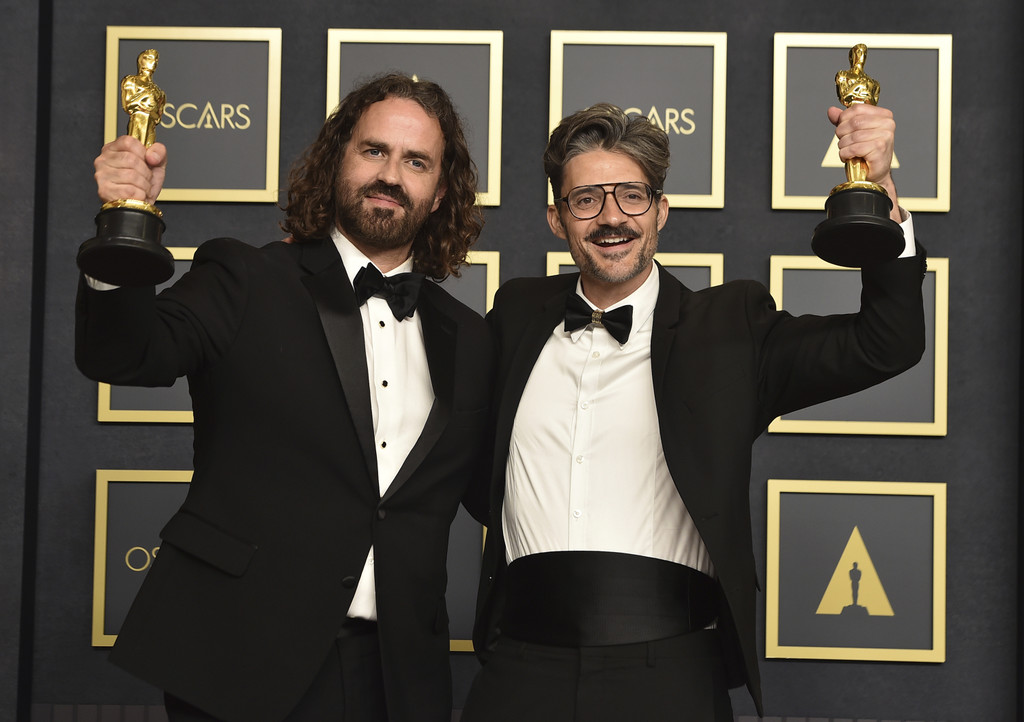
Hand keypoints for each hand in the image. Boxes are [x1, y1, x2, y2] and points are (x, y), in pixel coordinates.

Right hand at [94, 135, 166, 205]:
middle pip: (131, 159)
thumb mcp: (157, 163)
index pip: (128, 141)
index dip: (143, 152)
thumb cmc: (144, 184)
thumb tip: (152, 156)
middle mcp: (103, 160)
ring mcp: (102, 175)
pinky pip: (131, 190)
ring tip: (141, 187)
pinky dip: (140, 195)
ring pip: (132, 175)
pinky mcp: (105, 191)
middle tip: (144, 178)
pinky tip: (136, 195)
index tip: (146, 161)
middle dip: (146, 172)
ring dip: (144, 185)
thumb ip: (159, 151)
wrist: (141, 205)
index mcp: (113, 149)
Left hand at [827, 103, 899, 218]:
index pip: (857, 108)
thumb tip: (831, 110)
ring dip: (843, 146)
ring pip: (852, 136)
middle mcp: (888, 124)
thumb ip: (843, 120)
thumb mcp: (853, 132)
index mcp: (884, 115)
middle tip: (844, 143)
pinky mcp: (879, 149)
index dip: (843, 118)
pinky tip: (849, 157)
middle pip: (853, 122)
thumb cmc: (865, 153)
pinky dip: (845, 154)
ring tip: (847, 151)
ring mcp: (885, 136)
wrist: (875, 175)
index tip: (843, 129)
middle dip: (841, 133)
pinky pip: (853, 148)